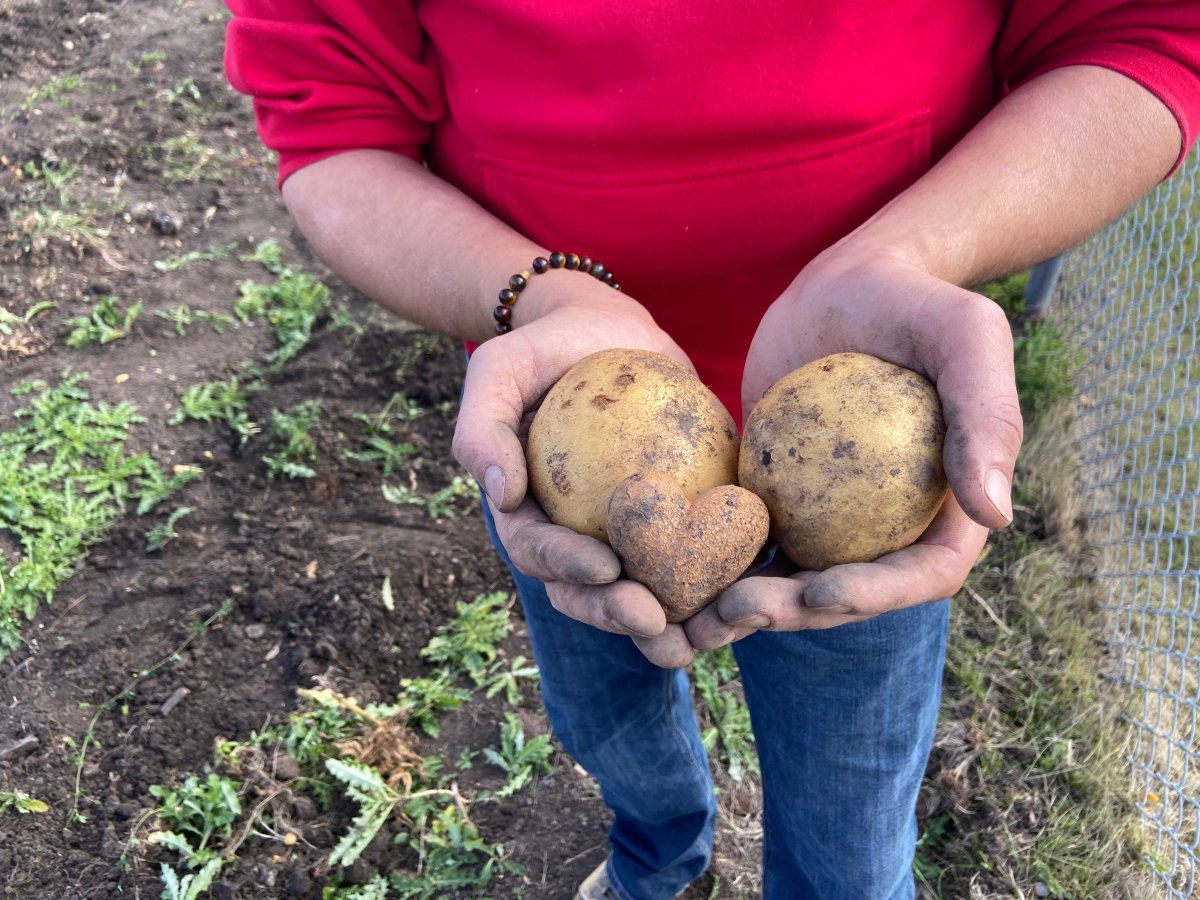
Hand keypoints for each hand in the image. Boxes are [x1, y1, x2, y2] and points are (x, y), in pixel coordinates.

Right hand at [452, 287, 698, 667]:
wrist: (602, 330)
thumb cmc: (542, 350)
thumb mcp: (497, 371)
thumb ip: (482, 430)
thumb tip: (501, 496)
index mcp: (527, 516)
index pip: (540, 551)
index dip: (568, 568)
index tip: (604, 568)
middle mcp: (574, 537)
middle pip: (591, 590)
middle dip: (619, 615)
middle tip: (655, 621)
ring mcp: (624, 533)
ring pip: (645, 588)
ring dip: (673, 620)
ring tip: (704, 636)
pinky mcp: (672, 517)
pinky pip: (696, 550)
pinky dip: (719, 576)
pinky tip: (751, 584)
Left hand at [687, 245, 1020, 646]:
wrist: (847, 283)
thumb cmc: (917, 302)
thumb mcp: (968, 337)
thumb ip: (988, 416)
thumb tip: (996, 516)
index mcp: (946, 507)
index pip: (922, 572)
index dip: (875, 596)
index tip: (818, 594)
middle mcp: (890, 524)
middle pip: (847, 590)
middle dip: (794, 615)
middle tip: (737, 608)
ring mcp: (829, 516)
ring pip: (790, 576)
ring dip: (744, 604)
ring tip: (695, 610)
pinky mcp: (776, 496)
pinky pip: (745, 534)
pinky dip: (711, 557)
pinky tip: (665, 564)